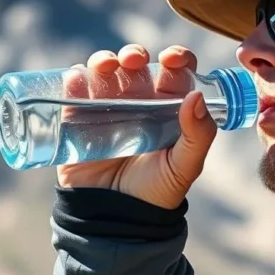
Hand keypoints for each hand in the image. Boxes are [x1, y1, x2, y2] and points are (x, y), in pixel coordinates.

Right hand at [55, 44, 216, 208]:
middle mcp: (138, 102)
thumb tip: (197, 96)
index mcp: (168, 107)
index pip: (176, 72)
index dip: (177, 58)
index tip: (173, 59)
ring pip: (105, 71)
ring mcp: (107, 108)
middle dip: (135, 54)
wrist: (115, 219)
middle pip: (136, 65)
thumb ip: (198, 135)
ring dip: (104, 60)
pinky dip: (75, 80)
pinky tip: (78, 81)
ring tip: (106, 67)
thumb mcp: (185, 166)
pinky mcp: (78, 119)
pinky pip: (75, 91)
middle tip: (135, 61)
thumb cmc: (156, 193)